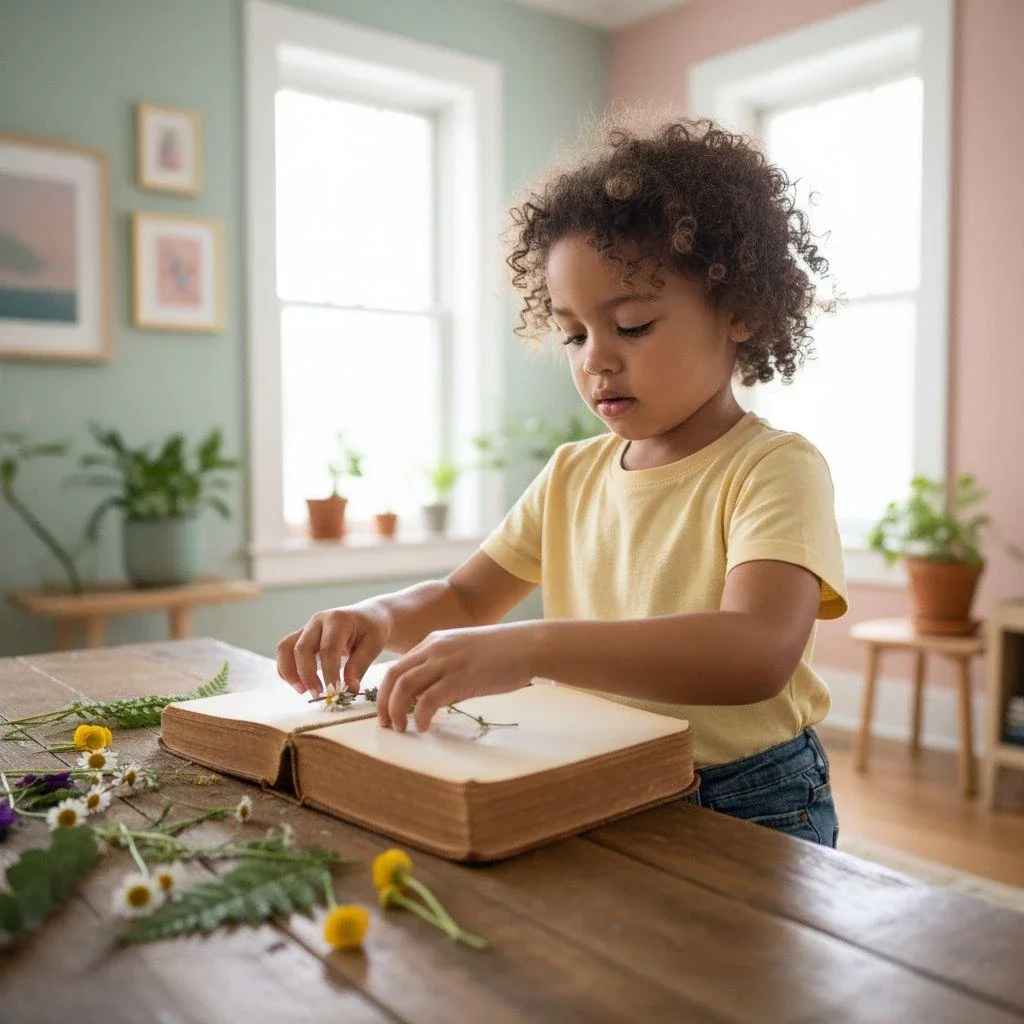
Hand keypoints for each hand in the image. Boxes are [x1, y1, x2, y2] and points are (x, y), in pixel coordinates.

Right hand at [277, 603, 391, 696]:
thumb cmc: (372, 629)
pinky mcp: (301, 637)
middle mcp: (318, 621)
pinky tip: (300, 685)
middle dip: (307, 675)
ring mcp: (306, 628)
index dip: (329, 672)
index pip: (328, 648)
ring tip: (302, 691)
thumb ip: (360, 665)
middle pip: (302, 648)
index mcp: (338, 619)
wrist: (368, 616)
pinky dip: (287, 670)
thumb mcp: (374, 644)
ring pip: (285, 648)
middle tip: (319, 695)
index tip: (334, 691)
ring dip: (290, 672)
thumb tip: (349, 689)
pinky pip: (285, 652)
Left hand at [376, 622, 536, 732]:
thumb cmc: (504, 652)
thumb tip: (436, 698)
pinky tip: (424, 727)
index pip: (398, 666)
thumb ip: (447, 669)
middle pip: (393, 676)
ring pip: (404, 687)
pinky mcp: (460, 678)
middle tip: (386, 725)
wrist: (529, 645)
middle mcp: (435, 649)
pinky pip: (428, 699)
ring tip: (401, 729)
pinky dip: (420, 716)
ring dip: (396, 710)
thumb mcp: (466, 653)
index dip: (387, 691)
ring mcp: (447, 662)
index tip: (388, 711)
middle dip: (383, 702)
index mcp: (434, 642)